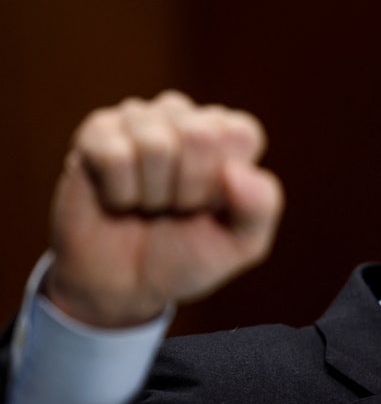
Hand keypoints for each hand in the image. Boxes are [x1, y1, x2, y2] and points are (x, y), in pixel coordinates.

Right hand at [44, 90, 283, 327]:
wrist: (125, 286)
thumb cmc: (188, 255)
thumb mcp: (241, 244)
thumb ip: (261, 207)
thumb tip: (236, 171)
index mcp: (229, 134)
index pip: (240, 133)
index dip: (225, 182)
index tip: (211, 206)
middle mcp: (186, 117)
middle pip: (200, 134)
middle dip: (189, 189)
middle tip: (177, 208)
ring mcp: (140, 119)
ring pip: (156, 145)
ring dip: (152, 194)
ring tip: (149, 205)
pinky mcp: (97, 131)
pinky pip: (115, 155)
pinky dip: (119, 193)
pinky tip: (119, 199)